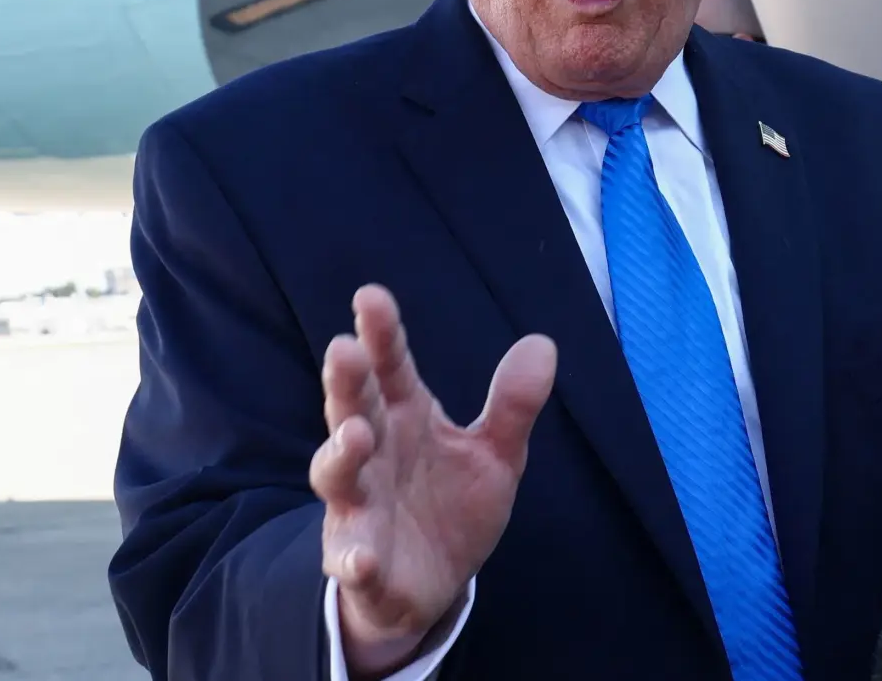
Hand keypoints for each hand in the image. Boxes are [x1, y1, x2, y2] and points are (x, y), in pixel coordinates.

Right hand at [310, 284, 556, 676]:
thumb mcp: (494, 454)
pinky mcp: (362, 564)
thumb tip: (543, 343)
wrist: (433, 584)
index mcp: (404, 418)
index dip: (382, 335)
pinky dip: (354, 558)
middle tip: (344, 349)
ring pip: (339, 477)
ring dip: (341, 456)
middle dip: (346, 382)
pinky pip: (352, 561)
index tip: (371, 296)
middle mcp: (373, 454)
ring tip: (354, 435)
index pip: (390, 368)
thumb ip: (513, 404)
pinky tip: (362, 556)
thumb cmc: (452, 504)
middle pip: (352, 410)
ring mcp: (360, 508)